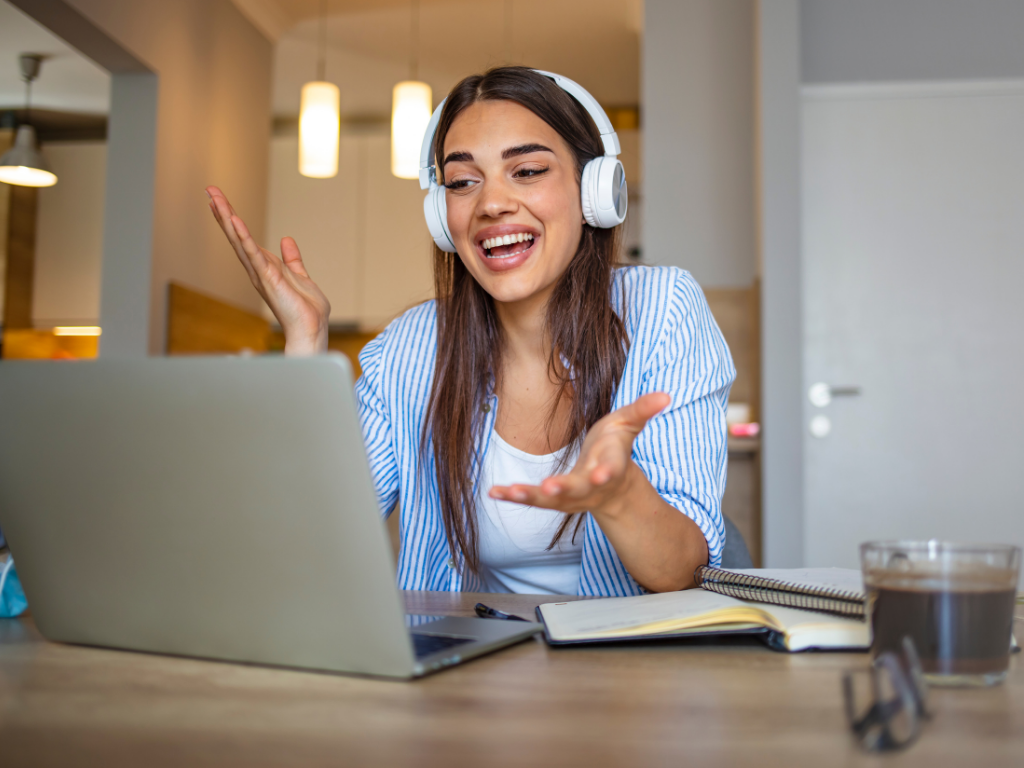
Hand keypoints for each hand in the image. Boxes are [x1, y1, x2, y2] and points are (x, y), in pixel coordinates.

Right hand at [206, 186, 329, 354]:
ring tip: (215, 198)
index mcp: (265, 267)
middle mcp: (257, 269)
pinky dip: (244, 237)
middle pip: (236, 235)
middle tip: (210, 190)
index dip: (232, 219)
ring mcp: (260, 273)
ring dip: (228, 218)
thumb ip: (292, 259)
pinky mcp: (268, 278)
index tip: (219, 200)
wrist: (311, 328)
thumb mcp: (300, 276)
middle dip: (223, 212)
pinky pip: (253, 254)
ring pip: (240, 240)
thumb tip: (286, 239)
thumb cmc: (306, 309)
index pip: (244, 238)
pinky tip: (235, 221)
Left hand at [488, 392, 670, 518]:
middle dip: (565, 489)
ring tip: (509, 491)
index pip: (611, 469)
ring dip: (530, 496)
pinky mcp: (551, 498)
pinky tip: (493, 492)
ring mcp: (570, 496)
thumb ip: (643, 410)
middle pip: (578, 489)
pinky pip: (531, 500)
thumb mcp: (629, 424)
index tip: (601, 474)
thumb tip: (666, 394)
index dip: (606, 471)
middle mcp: (590, 485)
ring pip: (550, 500)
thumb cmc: (615, 449)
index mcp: (610, 465)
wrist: (610, 487)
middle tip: (550, 488)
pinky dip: (513, 496)